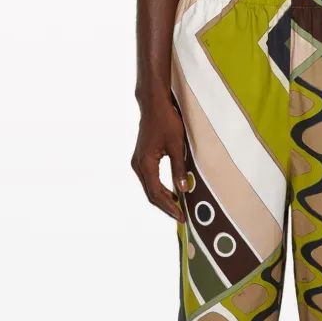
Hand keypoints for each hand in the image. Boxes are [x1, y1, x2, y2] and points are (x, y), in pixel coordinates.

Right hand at [132, 96, 186, 220]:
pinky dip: (159, 188)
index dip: (169, 207)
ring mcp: (138, 162)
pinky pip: (149, 179)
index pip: (156, 193)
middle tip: (181, 216)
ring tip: (178, 207)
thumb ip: (179, 169)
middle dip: (166, 206)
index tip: (181, 216)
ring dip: (163, 198)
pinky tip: (171, 192)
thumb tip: (183, 189)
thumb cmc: (166, 121)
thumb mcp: (177, 146)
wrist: (154, 104)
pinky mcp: (141, 158)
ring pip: (150, 187)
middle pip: (151, 193)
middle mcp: (138, 165)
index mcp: (145, 164)